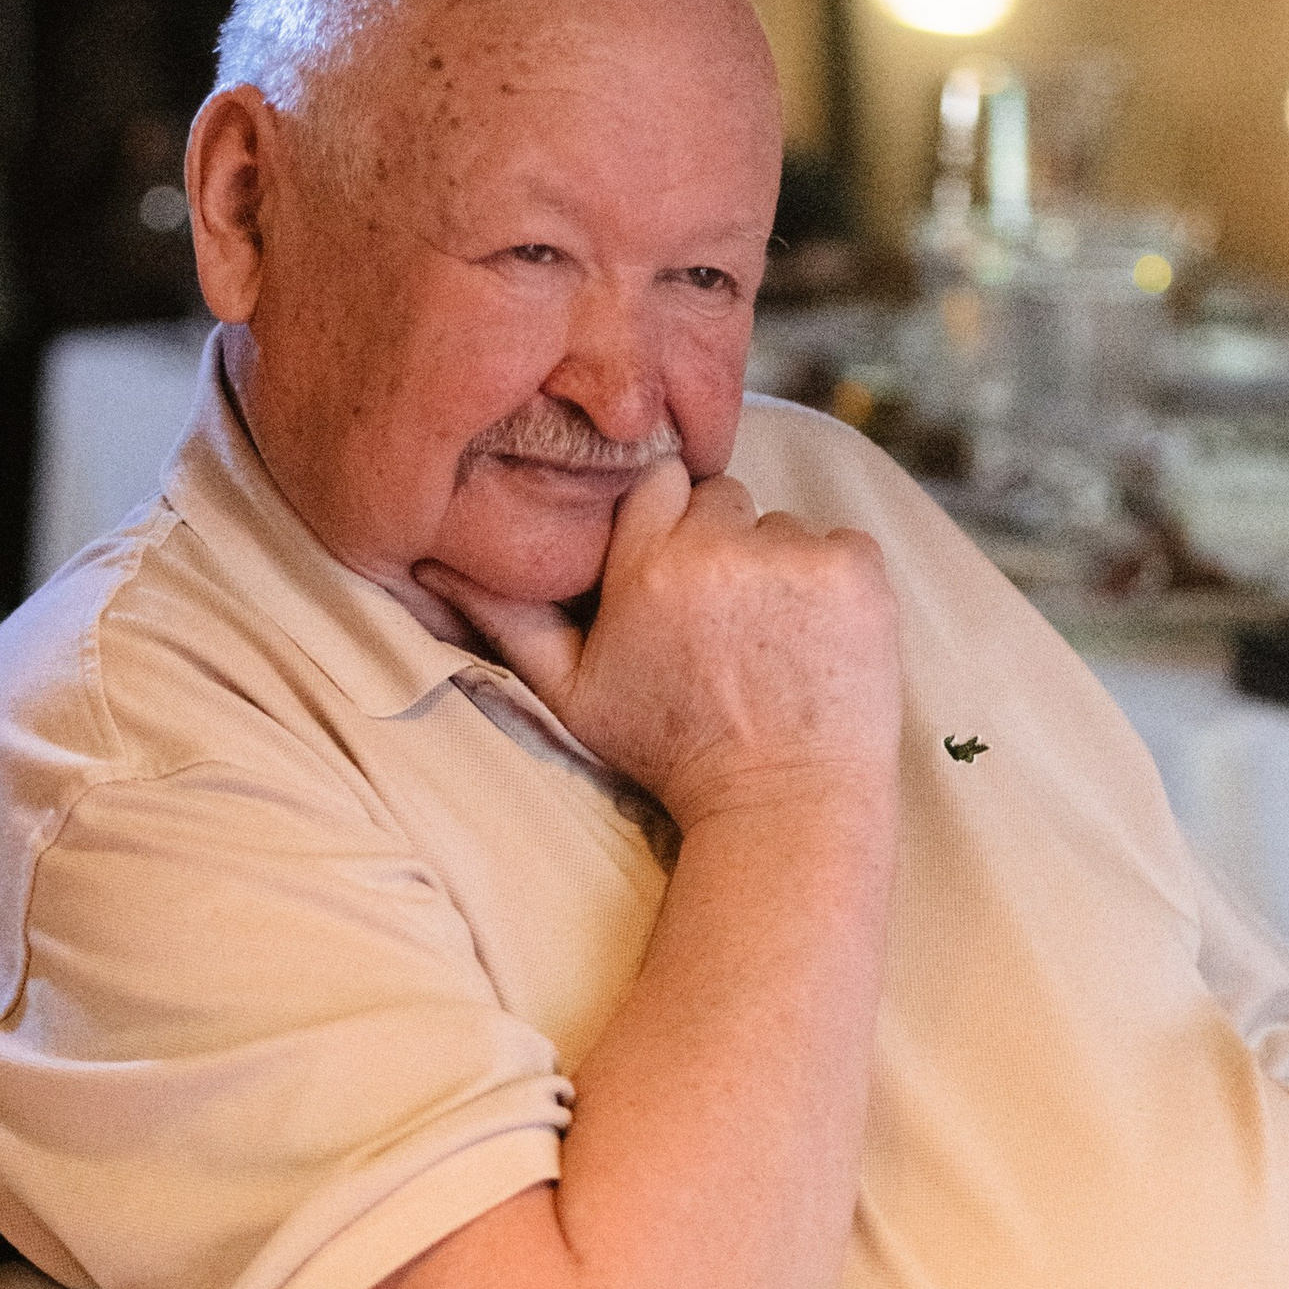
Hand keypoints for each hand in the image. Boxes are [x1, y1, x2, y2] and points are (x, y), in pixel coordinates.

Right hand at [419, 458, 899, 831]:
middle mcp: (718, 548)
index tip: (679, 579)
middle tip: (727, 622)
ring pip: (783, 525)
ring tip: (772, 642)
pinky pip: (842, 544)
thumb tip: (430, 563)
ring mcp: (795, 557)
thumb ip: (509, 619)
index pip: (659, 482)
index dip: (670, 528)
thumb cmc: (670, 753)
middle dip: (723, 545)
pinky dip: (835, 584)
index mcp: (646, 565)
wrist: (782, 806)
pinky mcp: (858, 572)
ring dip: (779, 568)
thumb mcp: (573, 693)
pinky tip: (816, 642)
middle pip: (722, 499)